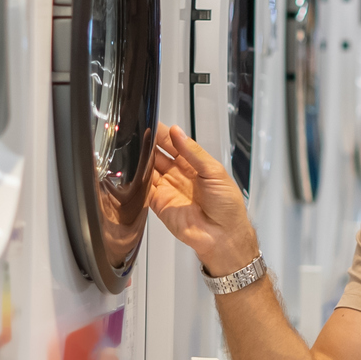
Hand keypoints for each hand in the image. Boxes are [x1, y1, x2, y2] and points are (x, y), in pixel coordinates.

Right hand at [147, 125, 260, 278]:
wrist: (223, 236)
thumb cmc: (227, 207)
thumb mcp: (214, 172)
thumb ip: (193, 152)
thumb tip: (178, 133)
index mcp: (195, 164)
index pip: (174, 143)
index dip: (163, 134)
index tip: (152, 123)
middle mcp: (179, 175)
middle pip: (158, 154)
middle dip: (148, 144)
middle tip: (138, 133)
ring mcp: (168, 188)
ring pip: (149, 169)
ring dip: (141, 159)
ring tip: (133, 146)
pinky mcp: (159, 203)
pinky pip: (144, 188)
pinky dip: (137, 179)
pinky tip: (133, 168)